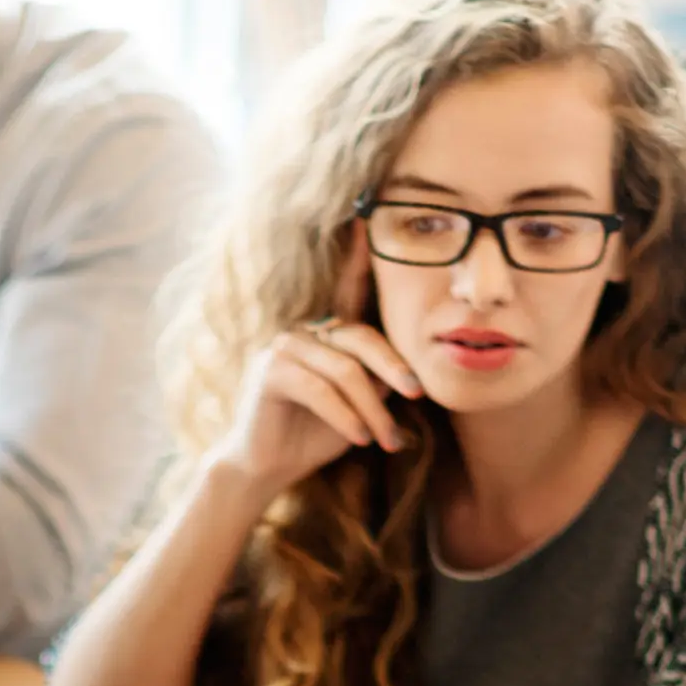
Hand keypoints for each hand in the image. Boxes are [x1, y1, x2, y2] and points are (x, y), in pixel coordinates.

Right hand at [213, 240, 422, 494]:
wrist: (269, 467)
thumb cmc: (315, 434)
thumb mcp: (359, 404)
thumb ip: (379, 380)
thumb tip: (408, 372)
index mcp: (326, 332)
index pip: (349, 290)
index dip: (357, 255)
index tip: (367, 218)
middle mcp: (304, 330)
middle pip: (361, 338)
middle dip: (394, 368)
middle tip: (417, 395)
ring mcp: (284, 347)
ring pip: (345, 371)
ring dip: (372, 410)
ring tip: (388, 440)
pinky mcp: (271, 371)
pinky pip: (322, 389)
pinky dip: (347, 417)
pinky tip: (361, 439)